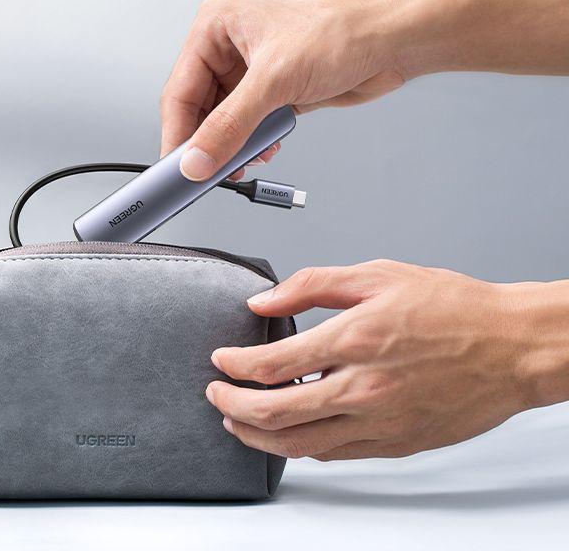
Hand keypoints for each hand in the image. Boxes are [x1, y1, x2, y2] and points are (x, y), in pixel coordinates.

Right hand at [160, 0, 406, 180]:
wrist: (392, 41)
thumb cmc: (343, 32)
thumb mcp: (275, 81)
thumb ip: (230, 126)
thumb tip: (198, 159)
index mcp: (217, 26)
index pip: (180, 90)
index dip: (177, 134)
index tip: (175, 169)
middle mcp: (230, 46)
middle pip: (199, 109)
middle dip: (209, 143)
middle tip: (208, 174)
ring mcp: (251, 70)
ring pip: (224, 122)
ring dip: (235, 146)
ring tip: (244, 160)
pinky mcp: (272, 90)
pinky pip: (248, 126)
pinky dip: (254, 143)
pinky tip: (265, 149)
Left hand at [205, 259, 568, 459]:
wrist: (512, 347)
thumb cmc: (454, 309)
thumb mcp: (379, 275)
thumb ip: (313, 285)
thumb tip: (264, 300)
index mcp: (355, 340)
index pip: (271, 364)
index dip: (233, 364)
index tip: (222, 360)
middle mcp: (363, 388)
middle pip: (274, 413)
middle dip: (231, 405)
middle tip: (216, 395)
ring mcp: (379, 422)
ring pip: (298, 444)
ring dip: (257, 435)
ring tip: (238, 421)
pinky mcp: (395, 444)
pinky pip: (334, 455)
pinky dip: (300, 447)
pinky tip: (290, 434)